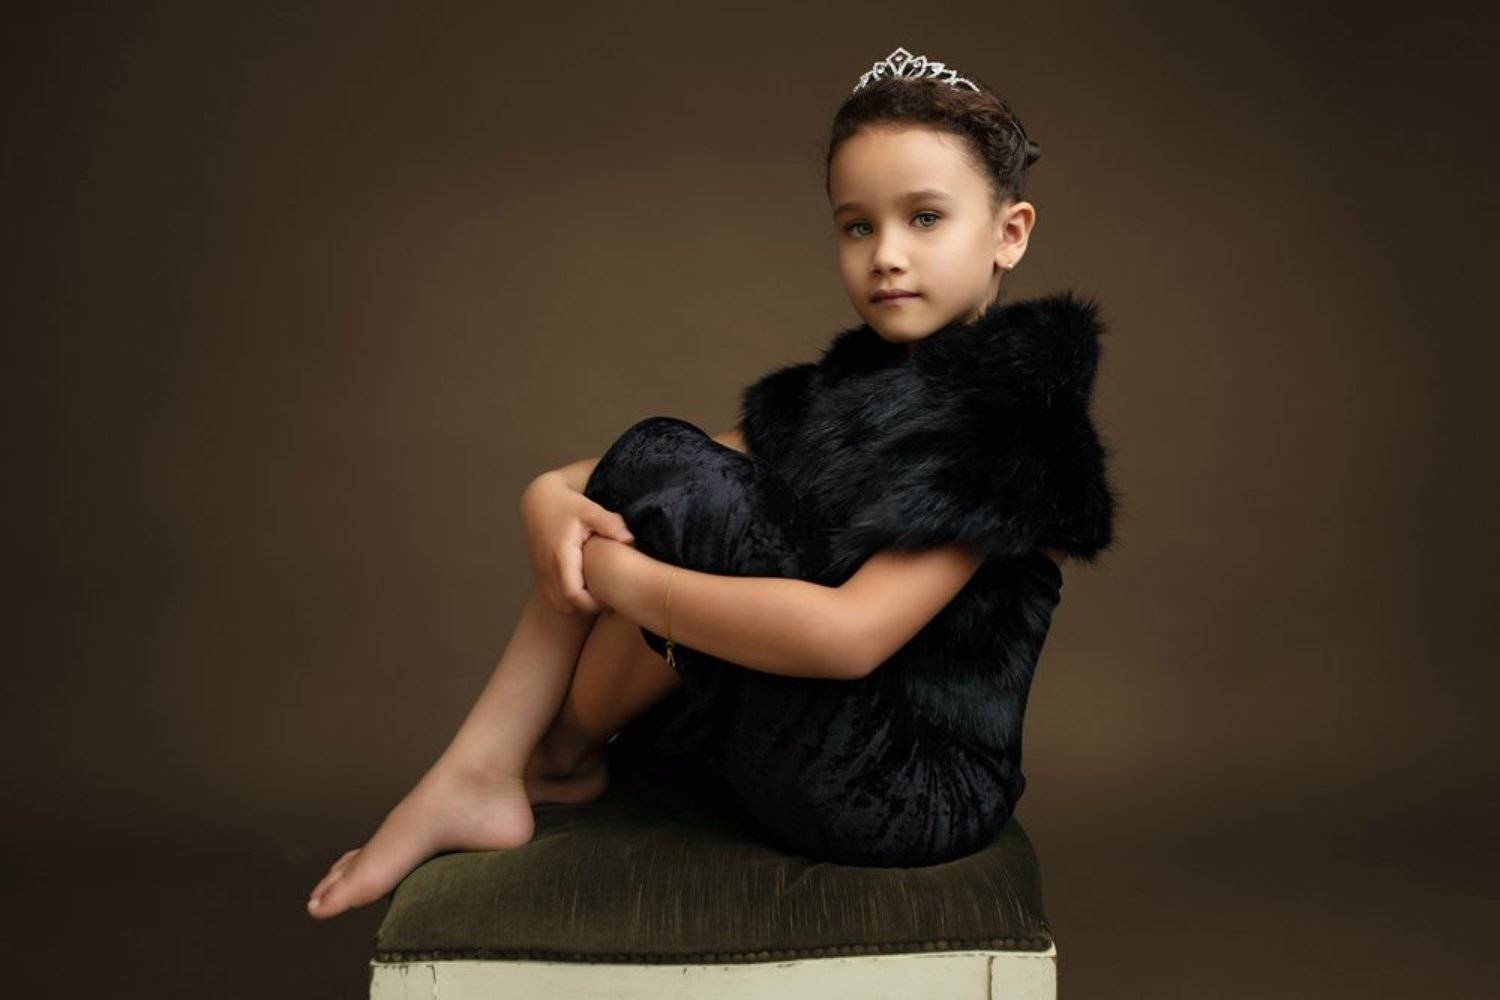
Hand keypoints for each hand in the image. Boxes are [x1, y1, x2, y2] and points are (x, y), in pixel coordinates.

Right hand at [520, 473, 634, 614]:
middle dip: (587, 608)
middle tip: (606, 599)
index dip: (592, 604)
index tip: (609, 598)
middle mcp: (547, 569)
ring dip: (576, 606)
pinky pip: (551, 597)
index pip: (573, 596)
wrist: (538, 500)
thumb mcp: (589, 509)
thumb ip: (610, 523)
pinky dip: (566, 600)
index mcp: (561, 557)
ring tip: (595, 594)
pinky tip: (582, 588)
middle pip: (565, 606)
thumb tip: (629, 539)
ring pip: (557, 604)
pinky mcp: (538, 572)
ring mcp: (540, 572)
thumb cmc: (566, 504)